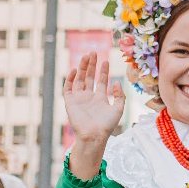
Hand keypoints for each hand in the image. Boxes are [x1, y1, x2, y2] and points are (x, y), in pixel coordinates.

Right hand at [64, 54, 126, 180]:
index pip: (101, 81)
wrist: (94, 135)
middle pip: (89, 77)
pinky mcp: (70, 102)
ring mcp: (79, 99)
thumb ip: (120, 96)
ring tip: (85, 56)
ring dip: (82, 68)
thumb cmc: (107, 125)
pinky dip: (70, 79)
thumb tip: (116, 82)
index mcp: (100, 98)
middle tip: (93, 52)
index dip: (103, 71)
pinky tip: (75, 70)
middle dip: (91, 65)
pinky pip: (68, 88)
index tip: (106, 60)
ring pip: (79, 79)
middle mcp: (89, 97)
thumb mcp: (118, 109)